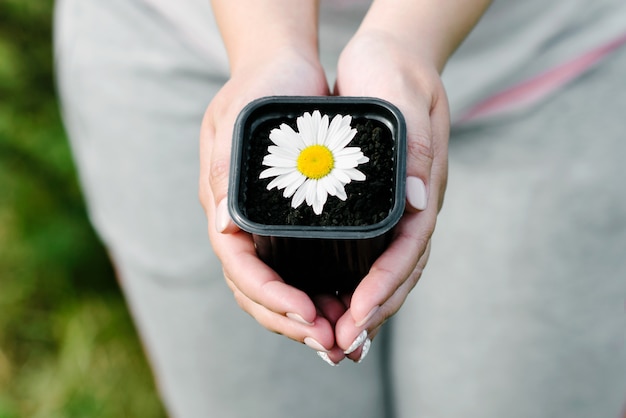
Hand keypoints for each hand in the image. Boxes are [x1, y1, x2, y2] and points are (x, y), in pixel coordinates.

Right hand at [198, 51, 343, 354]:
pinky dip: (320, 293)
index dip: (271, 298)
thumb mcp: (238, 118)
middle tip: (333, 342)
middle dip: (293, 320)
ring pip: (281, 288)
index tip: (307, 314)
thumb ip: (225, 168)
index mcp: (224, 207)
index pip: (240, 268)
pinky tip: (346, 305)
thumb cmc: (261, 86)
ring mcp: (266, 226)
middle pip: (259, 290)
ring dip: (309, 318)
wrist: (283, 66)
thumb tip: (222, 223)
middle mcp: (243, 224)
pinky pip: (300, 269)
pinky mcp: (292, 222)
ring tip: (343, 337)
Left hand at [327, 29, 449, 362]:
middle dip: (370, 312)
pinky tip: (333, 301)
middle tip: (338, 344)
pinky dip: (355, 283)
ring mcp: (398, 209)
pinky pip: (370, 253)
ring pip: (384, 270)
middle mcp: (412, 207)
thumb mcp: (404, 99)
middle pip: (397, 273)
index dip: (381, 289)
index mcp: (422, 190)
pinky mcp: (380, 206)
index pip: (405, 252)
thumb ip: (414, 148)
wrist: (395, 56)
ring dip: (363, 307)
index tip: (354, 317)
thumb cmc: (394, 73)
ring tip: (334, 339)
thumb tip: (419, 202)